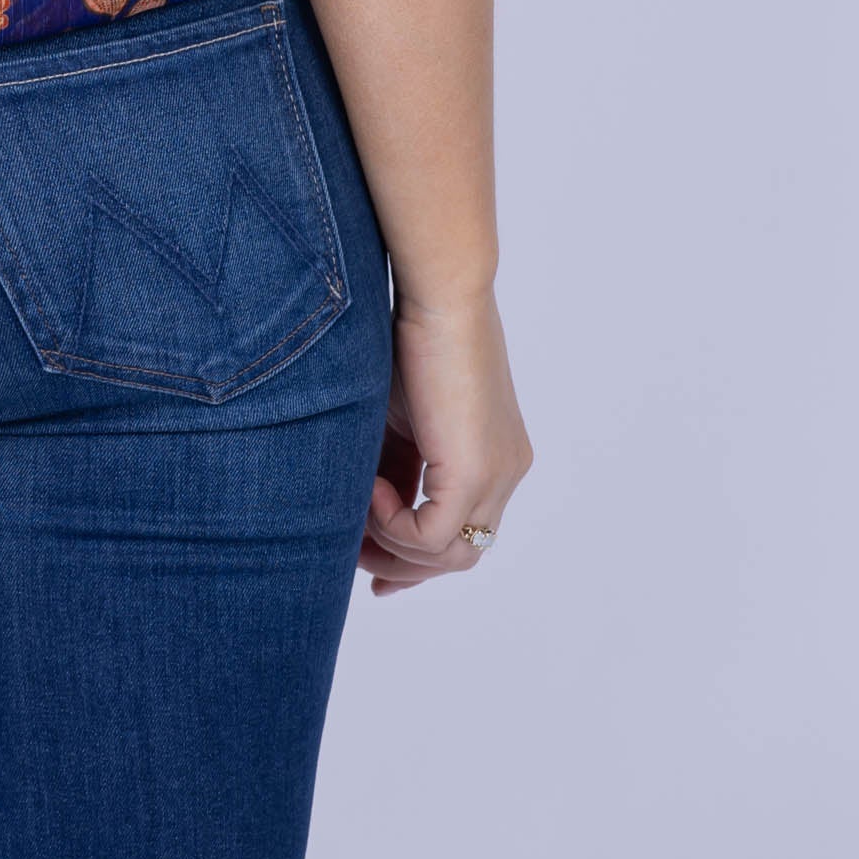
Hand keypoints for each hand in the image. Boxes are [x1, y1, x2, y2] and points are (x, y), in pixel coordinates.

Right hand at [361, 287, 531, 595]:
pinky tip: (368, 491)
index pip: (459, 530)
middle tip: (356, 558)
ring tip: (354, 514)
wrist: (439, 292)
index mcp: (493, 455)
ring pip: (451, 555)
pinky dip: (393, 526)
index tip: (368, 559)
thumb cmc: (410, 333)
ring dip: (394, 547)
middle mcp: (505, 472)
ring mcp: (496, 475)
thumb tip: (360, 503)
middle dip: (403, 565)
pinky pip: (433, 537)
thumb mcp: (395, 413)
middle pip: (460, 554)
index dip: (412, 554)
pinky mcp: (474, 472)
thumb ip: (389, 461)